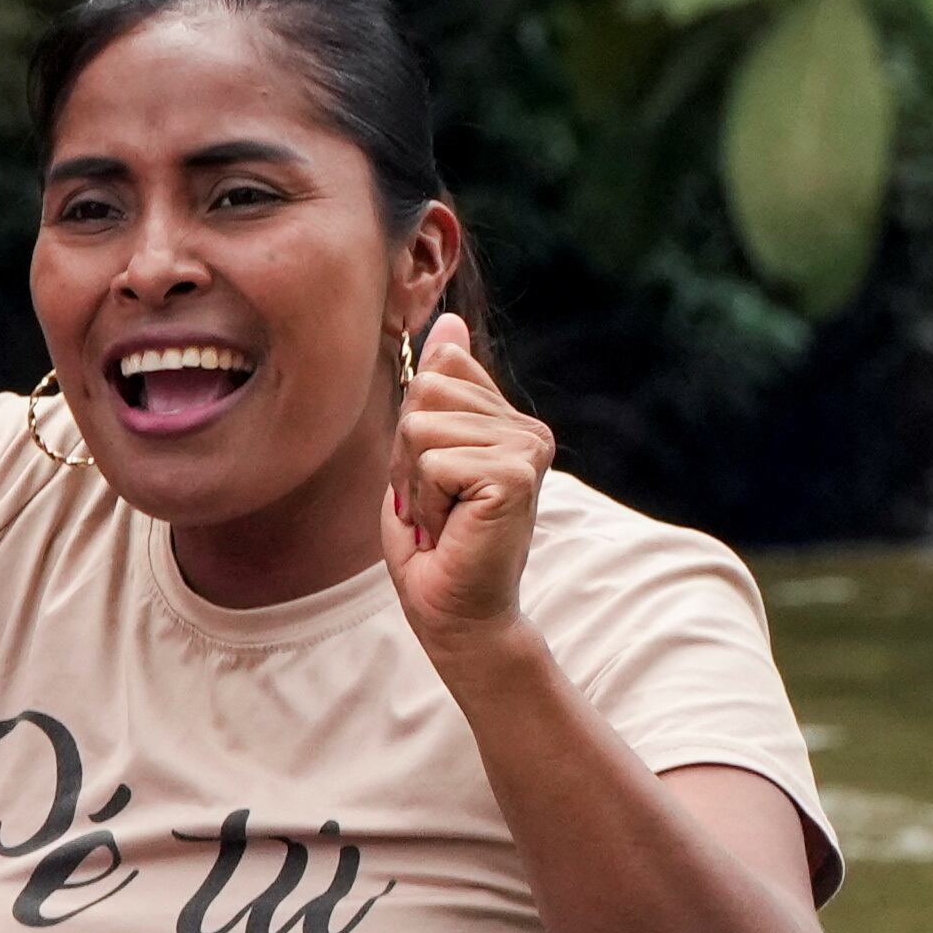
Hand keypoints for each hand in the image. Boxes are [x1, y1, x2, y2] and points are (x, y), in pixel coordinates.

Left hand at [382, 313, 555, 655]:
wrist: (454, 611)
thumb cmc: (435, 542)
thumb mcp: (425, 454)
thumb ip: (441, 391)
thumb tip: (450, 320)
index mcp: (508, 419)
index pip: (436, 370)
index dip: (412, 430)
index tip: (433, 479)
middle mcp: (526, 428)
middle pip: (423, 392)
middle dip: (406, 455)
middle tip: (434, 504)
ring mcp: (526, 449)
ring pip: (421, 425)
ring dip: (414, 481)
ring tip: (442, 517)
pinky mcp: (515, 474)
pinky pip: (433, 459)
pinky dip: (425, 500)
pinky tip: (451, 528)